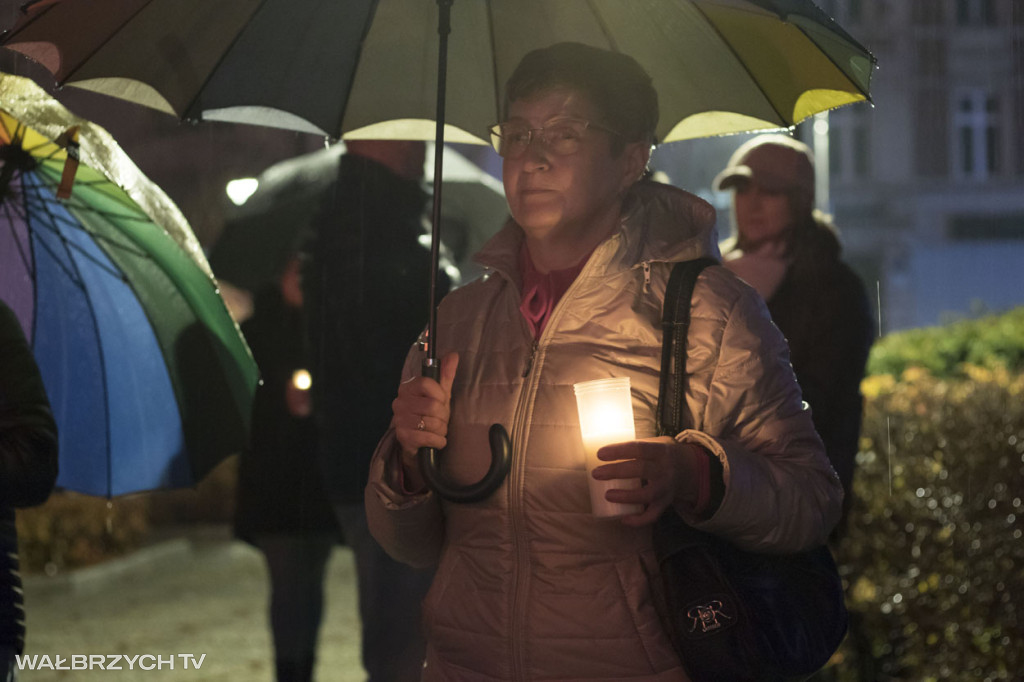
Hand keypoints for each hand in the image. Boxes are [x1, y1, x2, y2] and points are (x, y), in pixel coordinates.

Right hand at [392, 352, 458, 488]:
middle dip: (443, 416)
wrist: (418, 441)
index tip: (442, 401)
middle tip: (440, 419)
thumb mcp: (440, 394)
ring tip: (437, 429)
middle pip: (432, 406)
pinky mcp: (403, 437)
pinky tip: (436, 440)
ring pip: (432, 423)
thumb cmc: (430, 415)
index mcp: (407, 388)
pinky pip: (429, 437)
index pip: (426, 384)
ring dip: (441, 429)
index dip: (440, 394)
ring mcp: (400, 420)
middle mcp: (400, 402)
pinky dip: (438, 441)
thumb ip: (446, 375)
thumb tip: (453, 355)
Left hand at [592, 437, 702, 526]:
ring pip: (648, 494)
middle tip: (596, 473)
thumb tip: (603, 448)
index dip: (619, 451)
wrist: (691, 469)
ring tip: (607, 496)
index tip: (600, 454)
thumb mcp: (656, 443)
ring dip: (626, 496)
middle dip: (617, 471)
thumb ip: (636, 446)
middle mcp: (665, 469)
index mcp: (661, 450)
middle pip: (641, 469)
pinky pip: (653, 515)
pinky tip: (623, 519)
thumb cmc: (663, 455)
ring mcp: (667, 488)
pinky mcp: (666, 503)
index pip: (639, 449)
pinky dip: (639, 520)